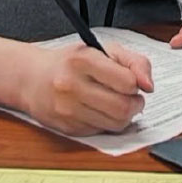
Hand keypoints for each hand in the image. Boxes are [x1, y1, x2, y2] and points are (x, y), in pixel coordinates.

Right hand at [16, 41, 154, 135]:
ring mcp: (67, 110)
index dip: (136, 83)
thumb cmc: (71, 63)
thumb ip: (134, 62)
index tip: (133, 82)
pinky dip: (107, 123)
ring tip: (117, 104)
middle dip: (136, 104)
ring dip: (124, 116)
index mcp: (82, 60)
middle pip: (123, 107)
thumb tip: (148, 85)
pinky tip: (99, 111)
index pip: (126, 81)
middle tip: (132, 98)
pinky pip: (102, 132)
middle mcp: (71, 86)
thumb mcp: (103, 50)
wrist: (32, 79)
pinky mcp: (67, 128)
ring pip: (115, 124)